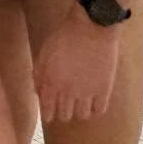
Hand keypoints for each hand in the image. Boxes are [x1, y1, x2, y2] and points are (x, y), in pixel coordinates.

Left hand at [35, 8, 120, 122]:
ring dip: (79, 111)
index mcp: (50, 82)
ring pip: (82, 116)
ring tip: (79, 104)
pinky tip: (93, 101)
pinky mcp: (104, 89)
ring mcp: (87, 92)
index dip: (47, 114)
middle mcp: (67, 91)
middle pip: (64, 115)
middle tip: (65, 107)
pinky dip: (95, 108)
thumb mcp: (44, 53)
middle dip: (62, 112)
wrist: (91, 27)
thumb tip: (38, 92)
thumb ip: (39, 74)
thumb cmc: (64, 37)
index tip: (49, 116)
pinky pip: (99, 110)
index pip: (47, 109)